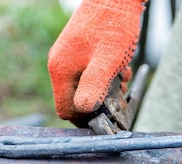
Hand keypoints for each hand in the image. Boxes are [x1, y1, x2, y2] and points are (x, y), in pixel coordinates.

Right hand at [48, 0, 145, 124]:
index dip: (85, 117)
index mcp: (60, 70)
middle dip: (98, 102)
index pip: (65, 109)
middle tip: (118, 94)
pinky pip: (88, 74)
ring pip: (84, 87)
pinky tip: (120, 69)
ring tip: (122, 78)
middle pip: (74, 99)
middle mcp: (59, 65)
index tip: (105, 115)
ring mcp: (68, 58)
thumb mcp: (106, 62)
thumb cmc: (113, 26)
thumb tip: (83, 110)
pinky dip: (105, 77)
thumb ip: (93, 88)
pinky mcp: (78, 52)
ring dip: (105, 90)